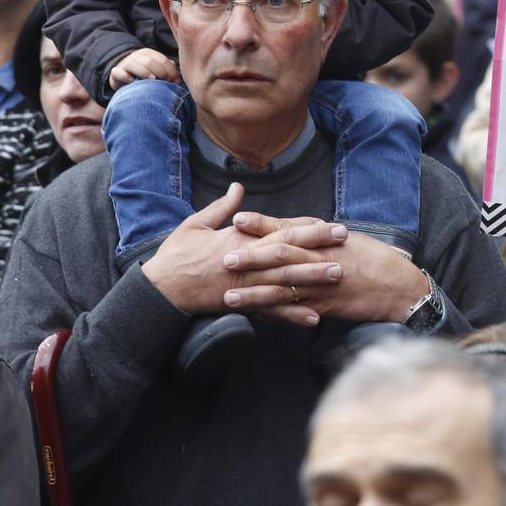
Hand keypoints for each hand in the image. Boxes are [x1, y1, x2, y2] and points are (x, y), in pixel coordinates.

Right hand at [110, 47, 180, 87]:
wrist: (122, 76)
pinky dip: (124, 75)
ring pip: (133, 64)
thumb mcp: (155, 70)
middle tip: (167, 81)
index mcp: (148, 54)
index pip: (161, 59)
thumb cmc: (144, 74)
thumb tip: (177, 74)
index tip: (176, 80)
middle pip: (149, 61)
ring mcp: (125, 64)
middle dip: (160, 71)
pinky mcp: (115, 73)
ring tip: (153, 79)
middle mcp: (136, 57)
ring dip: (144, 71)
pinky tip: (131, 80)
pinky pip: (117, 72)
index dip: (170, 70)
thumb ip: (166, 69)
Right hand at [141, 187, 345, 322]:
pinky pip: (270, 311)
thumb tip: (238, 188)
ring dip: (313, 278)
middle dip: (319, 248)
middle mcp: (246, 261)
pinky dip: (293, 315)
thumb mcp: (196, 224)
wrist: (159, 289)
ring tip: (339, 275)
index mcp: (239, 239)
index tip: (331, 225)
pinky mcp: (240, 304)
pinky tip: (314, 317)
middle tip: (346, 244)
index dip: (307, 228)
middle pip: (288, 253)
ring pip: (285, 280)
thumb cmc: (176, 254)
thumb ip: (222, 208)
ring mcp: (245, 284)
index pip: (280, 231)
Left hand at [224, 230, 428, 324]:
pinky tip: (255, 318)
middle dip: (251, 257)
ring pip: (282, 288)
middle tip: (224, 257)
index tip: (237, 219)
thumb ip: (320, 235)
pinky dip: (274, 314)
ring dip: (253, 292)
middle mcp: (322, 259)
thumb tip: (294, 228)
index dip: (262, 224)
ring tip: (229, 296)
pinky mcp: (325, 306)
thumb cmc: (374, 260)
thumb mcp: (349, 239)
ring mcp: (322, 285)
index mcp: (326, 239)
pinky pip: (295, 311)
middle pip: (281, 256)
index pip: (290, 229)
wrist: (398, 286)